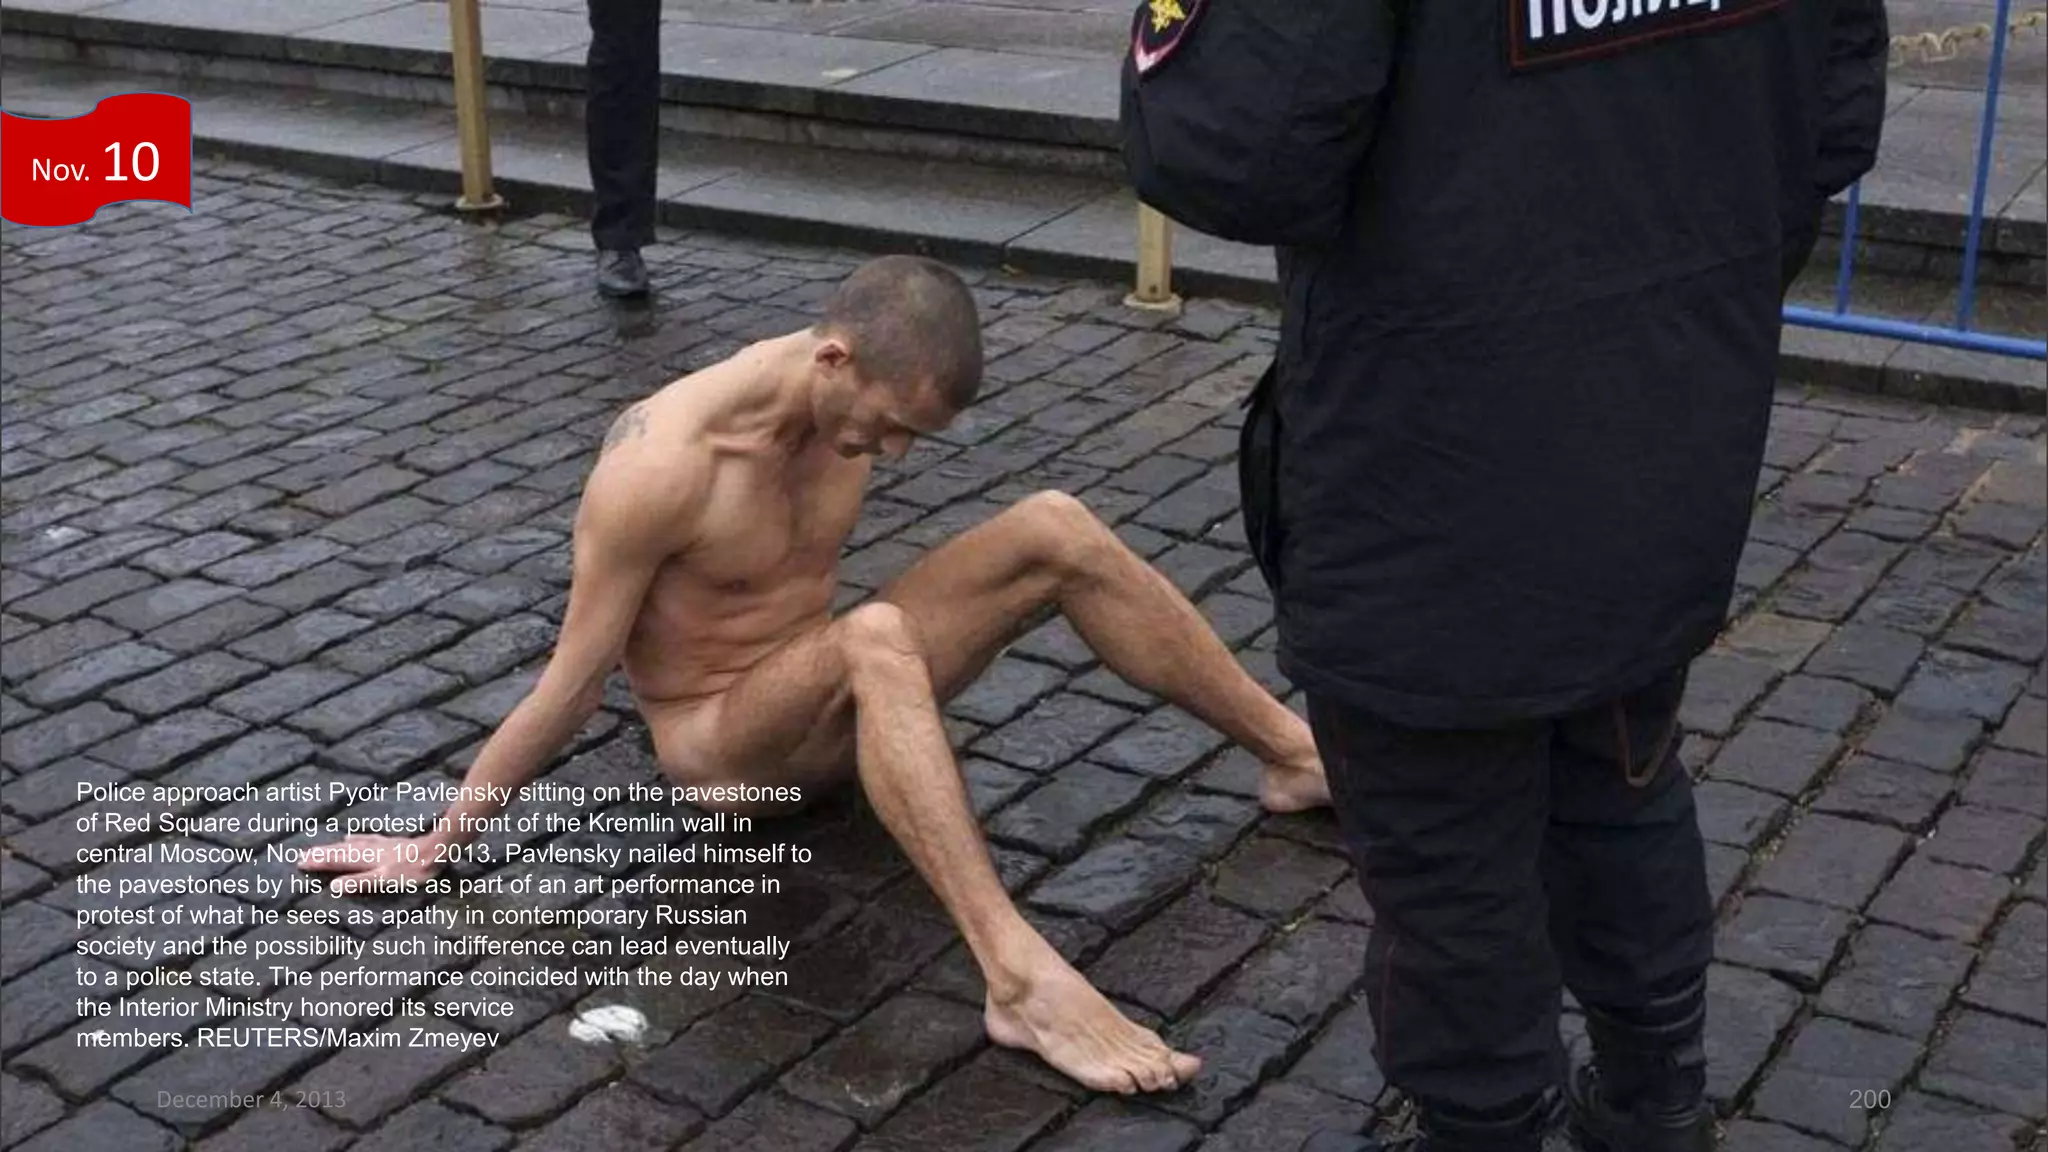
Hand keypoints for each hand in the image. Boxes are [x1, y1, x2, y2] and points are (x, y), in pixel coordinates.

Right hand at [298, 834, 442, 895]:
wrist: (435, 850)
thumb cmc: (412, 869)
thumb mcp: (384, 880)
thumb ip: (359, 882)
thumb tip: (333, 886)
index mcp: (364, 860)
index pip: (336, 861)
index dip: (319, 862)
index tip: (300, 862)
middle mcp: (368, 850)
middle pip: (340, 852)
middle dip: (321, 855)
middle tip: (301, 856)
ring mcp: (379, 845)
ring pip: (350, 846)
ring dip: (333, 848)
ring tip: (318, 849)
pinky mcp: (389, 843)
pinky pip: (365, 840)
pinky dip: (354, 840)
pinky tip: (350, 837)